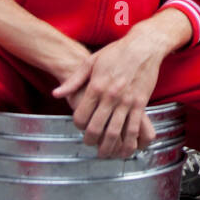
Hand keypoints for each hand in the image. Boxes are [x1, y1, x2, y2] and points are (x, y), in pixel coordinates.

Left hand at [53, 29, 163, 158]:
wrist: (144, 46)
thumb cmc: (116, 52)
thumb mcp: (91, 62)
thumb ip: (73, 80)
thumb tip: (56, 93)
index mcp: (96, 86)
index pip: (81, 116)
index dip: (77, 125)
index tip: (80, 126)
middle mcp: (111, 96)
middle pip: (96, 128)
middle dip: (90, 141)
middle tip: (89, 144)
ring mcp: (127, 101)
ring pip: (115, 132)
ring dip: (108, 147)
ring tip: (105, 154)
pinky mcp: (140, 103)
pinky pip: (134, 128)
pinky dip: (129, 143)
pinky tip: (125, 150)